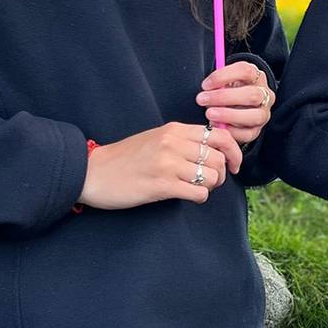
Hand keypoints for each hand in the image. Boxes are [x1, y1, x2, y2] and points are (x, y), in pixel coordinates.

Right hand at [78, 123, 244, 209]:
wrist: (92, 172)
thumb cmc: (126, 158)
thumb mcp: (157, 138)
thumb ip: (184, 140)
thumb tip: (215, 148)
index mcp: (174, 130)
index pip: (219, 136)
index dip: (234, 152)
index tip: (234, 164)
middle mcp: (174, 144)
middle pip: (219, 158)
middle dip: (222, 173)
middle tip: (212, 181)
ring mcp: (168, 164)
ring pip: (212, 176)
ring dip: (210, 186)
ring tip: (198, 189)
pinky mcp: (161, 185)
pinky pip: (198, 193)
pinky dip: (199, 197)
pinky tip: (189, 197)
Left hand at [195, 61, 272, 144]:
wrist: (236, 107)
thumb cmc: (227, 91)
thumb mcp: (224, 81)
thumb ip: (218, 82)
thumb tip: (207, 87)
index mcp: (256, 76)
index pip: (245, 71)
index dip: (223, 76)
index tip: (205, 84)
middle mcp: (265, 94)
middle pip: (252, 95)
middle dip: (224, 97)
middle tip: (202, 99)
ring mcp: (263, 113)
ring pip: (255, 116)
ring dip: (229, 115)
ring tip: (209, 114)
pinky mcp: (257, 130)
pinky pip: (248, 134)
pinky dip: (232, 131)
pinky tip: (218, 126)